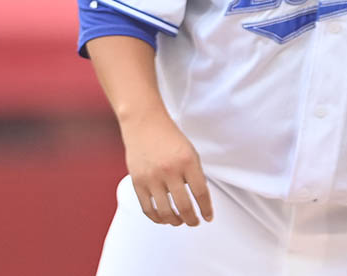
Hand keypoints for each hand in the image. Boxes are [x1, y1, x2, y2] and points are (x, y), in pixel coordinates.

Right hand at [119, 111, 213, 226]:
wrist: (145, 124)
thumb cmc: (169, 137)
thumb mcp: (190, 152)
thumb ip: (194, 174)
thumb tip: (198, 199)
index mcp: (188, 161)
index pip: (201, 193)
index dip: (206, 209)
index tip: (208, 217)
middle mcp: (170, 170)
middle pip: (184, 206)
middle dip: (192, 219)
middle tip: (194, 222)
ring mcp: (152, 178)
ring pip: (165, 211)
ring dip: (175, 221)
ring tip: (180, 222)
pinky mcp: (137, 182)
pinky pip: (147, 208)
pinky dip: (157, 218)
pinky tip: (163, 219)